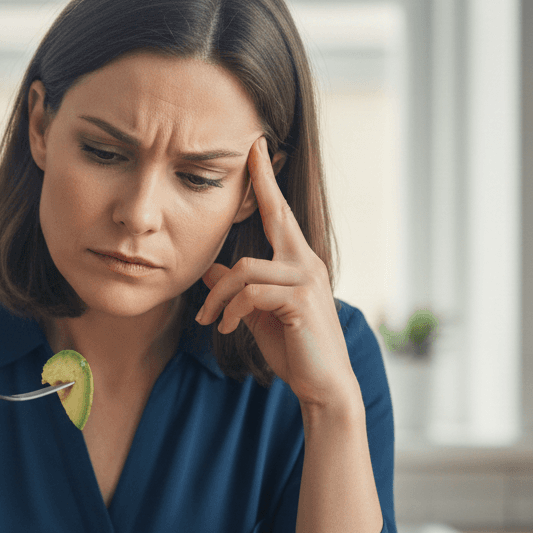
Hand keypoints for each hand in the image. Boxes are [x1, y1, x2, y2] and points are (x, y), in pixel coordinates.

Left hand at [196, 138, 359, 410]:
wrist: (323, 385)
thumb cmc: (294, 350)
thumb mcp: (258, 316)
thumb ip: (238, 291)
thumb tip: (211, 270)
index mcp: (299, 263)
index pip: (280, 215)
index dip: (267, 183)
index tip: (258, 149)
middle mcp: (307, 263)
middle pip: (276, 215)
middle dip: (261, 181)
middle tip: (251, 148)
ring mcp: (307, 280)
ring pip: (245, 268)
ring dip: (218, 297)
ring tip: (209, 320)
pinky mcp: (300, 300)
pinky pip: (250, 293)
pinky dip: (231, 311)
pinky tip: (227, 328)